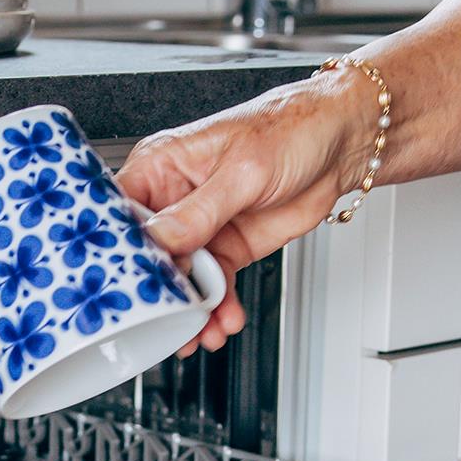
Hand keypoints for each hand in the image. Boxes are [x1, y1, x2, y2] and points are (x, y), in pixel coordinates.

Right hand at [118, 67, 369, 355]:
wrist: (340, 143)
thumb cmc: (290, 130)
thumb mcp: (242, 172)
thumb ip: (198, 212)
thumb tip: (159, 240)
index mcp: (161, 165)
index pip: (122, 213)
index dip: (120, 250)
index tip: (130, 283)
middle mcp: (175, 197)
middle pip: (149, 254)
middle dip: (160, 291)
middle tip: (169, 319)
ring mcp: (201, 225)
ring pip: (181, 277)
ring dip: (192, 308)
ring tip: (202, 330)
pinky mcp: (227, 246)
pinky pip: (214, 284)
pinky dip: (219, 306)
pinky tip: (225, 318)